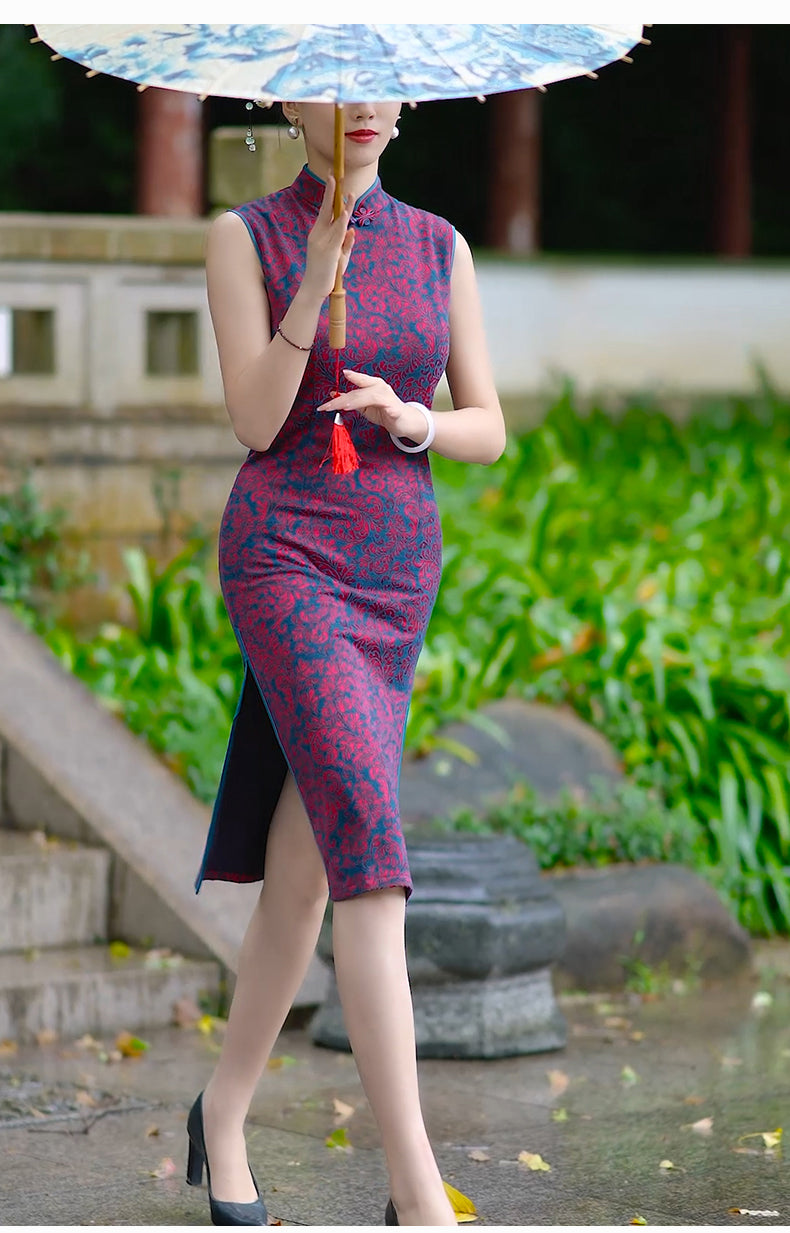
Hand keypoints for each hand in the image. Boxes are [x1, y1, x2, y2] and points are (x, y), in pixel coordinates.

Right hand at [302, 174, 355, 299]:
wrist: (315, 288)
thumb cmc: (328, 273)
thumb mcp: (340, 256)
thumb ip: (346, 243)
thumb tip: (351, 229)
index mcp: (319, 232)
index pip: (325, 210)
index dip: (330, 194)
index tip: (333, 179)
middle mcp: (318, 234)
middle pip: (326, 209)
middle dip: (331, 192)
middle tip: (334, 175)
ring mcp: (322, 241)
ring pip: (334, 220)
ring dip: (342, 206)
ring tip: (349, 193)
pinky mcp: (328, 251)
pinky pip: (337, 234)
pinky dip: (342, 223)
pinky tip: (346, 213)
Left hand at [317, 370, 428, 441]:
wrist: (404, 422)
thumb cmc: (384, 411)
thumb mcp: (364, 406)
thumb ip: (352, 400)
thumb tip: (334, 395)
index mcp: (373, 385)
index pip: (361, 379)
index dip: (353, 376)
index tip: (343, 373)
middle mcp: (381, 388)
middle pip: (359, 391)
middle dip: (342, 399)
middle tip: (328, 406)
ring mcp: (388, 397)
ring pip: (370, 396)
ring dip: (356, 400)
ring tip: (344, 405)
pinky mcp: (394, 409)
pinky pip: (384, 406)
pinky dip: (376, 406)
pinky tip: (369, 409)